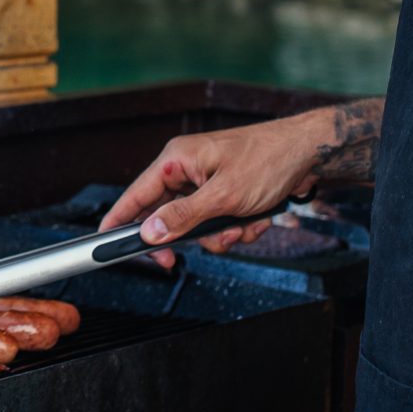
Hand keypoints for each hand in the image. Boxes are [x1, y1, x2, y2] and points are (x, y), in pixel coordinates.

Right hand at [99, 113, 329, 268]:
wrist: (309, 153)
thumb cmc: (269, 160)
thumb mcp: (224, 196)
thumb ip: (184, 217)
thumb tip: (151, 232)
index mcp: (177, 160)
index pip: (136, 194)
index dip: (119, 220)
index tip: (103, 242)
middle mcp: (187, 168)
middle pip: (166, 216)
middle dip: (189, 237)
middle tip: (180, 258)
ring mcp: (207, 181)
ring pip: (196, 226)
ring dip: (221, 234)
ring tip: (243, 225)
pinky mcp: (225, 191)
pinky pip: (219, 222)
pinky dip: (238, 227)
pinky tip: (256, 218)